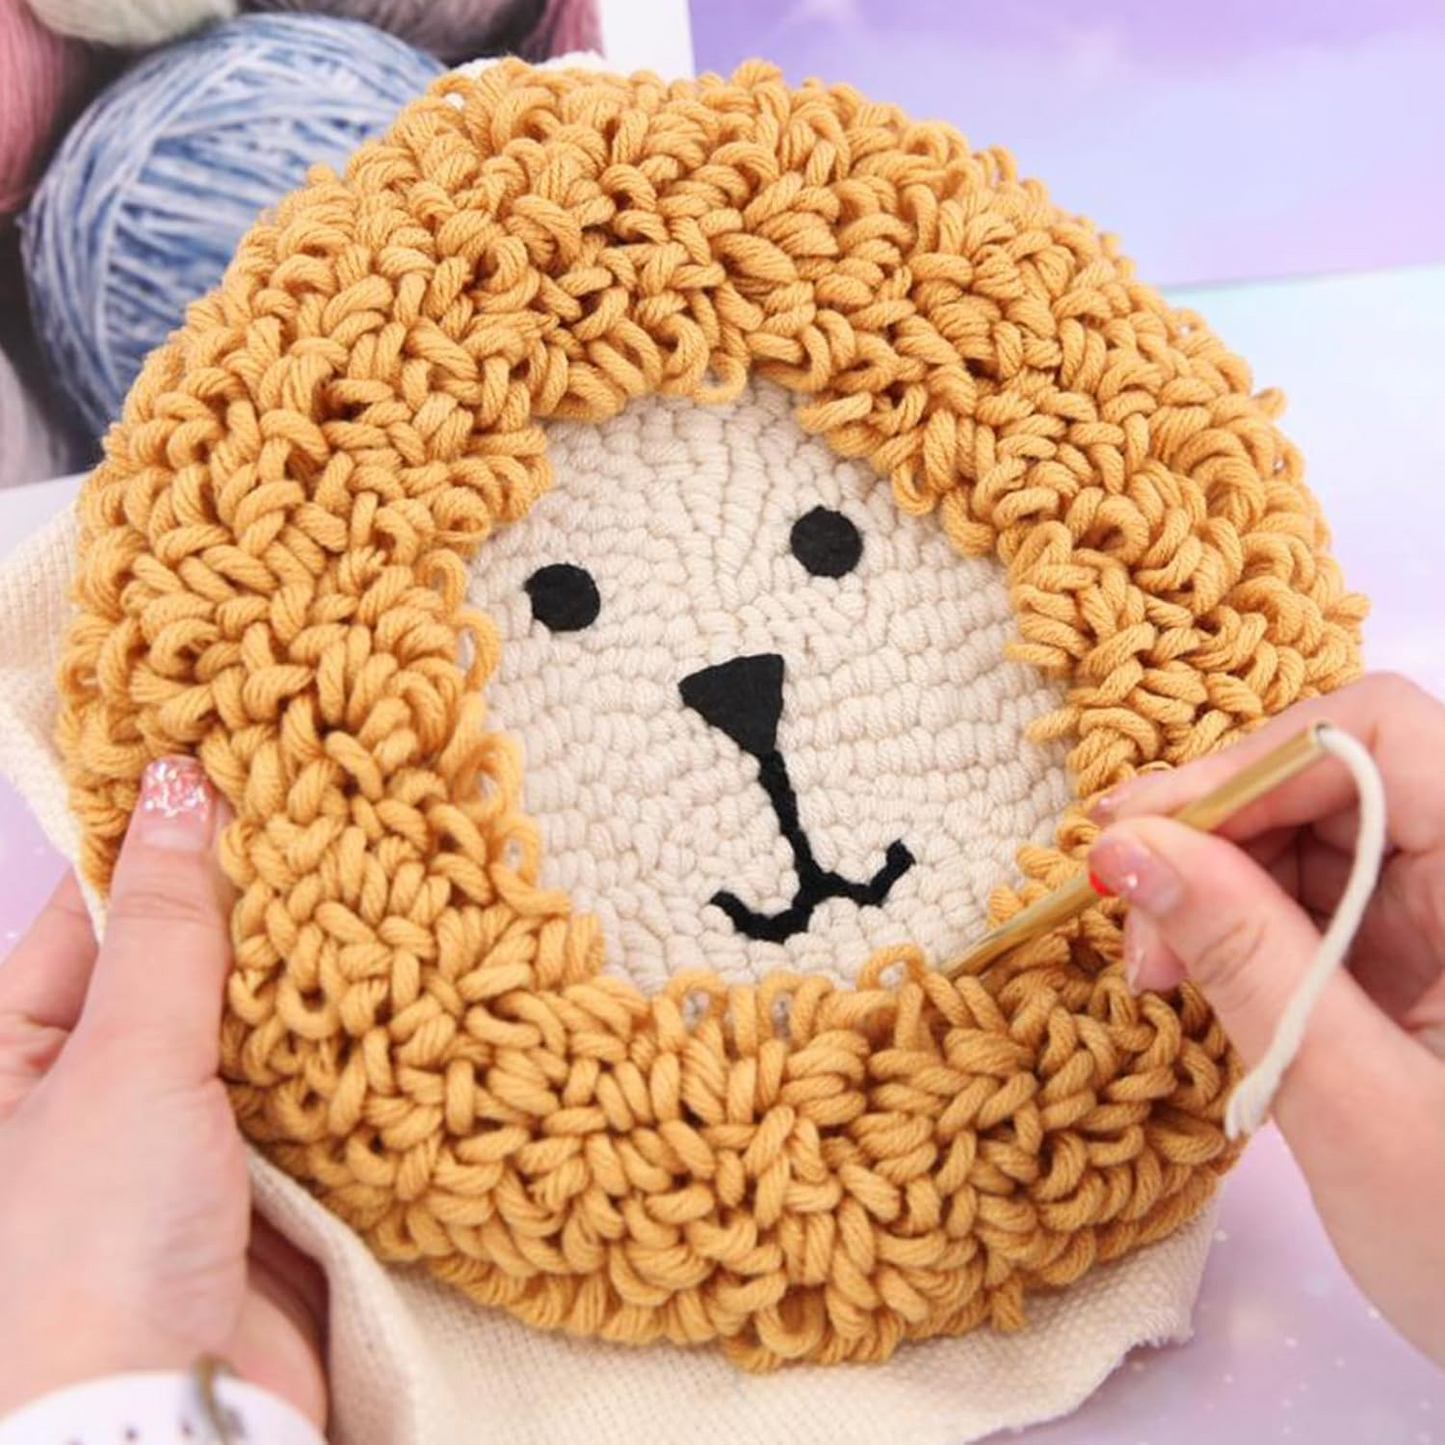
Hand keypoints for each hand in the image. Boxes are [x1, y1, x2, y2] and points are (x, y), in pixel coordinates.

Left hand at [0, 758, 326, 1421]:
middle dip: (262, 909)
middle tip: (343, 824)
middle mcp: (95, 1086)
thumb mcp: (122, 1058)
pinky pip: (307, 1082)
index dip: (168, 840)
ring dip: (315, 978)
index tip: (250, 770)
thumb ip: (167, 923)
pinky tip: (401, 991)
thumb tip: (182, 785)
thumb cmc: (91, 1245)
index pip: (95, 910)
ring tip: (386, 893)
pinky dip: (349, 1045)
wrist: (168, 1423)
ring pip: (260, 1018)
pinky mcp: (262, 1174)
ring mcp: (184, 1132)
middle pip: (187, 960)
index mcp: (18, 1052)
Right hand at [1088, 673, 1444, 1366]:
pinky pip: (1318, 885)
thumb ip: (1241, 956)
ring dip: (1215, 877)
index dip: (1247, 765)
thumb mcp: (1347, 1098)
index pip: (1378, 736)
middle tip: (1132, 918)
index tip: (1139, 836)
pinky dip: (1243, 918)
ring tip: (1159, 968)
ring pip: (1313, 825)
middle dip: (1214, 830)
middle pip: (1334, 772)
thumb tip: (1123, 846)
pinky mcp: (1426, 944)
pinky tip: (1199, 973)